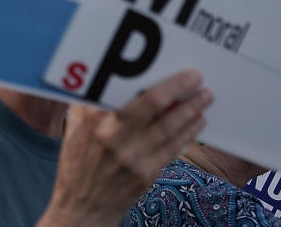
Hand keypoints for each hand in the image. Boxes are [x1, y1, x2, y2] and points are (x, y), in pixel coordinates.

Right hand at [39, 70, 212, 226]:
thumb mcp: (75, 127)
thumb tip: (105, 75)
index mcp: (94, 119)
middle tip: (197, 77)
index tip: (176, 72)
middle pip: (154, 105)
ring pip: (168, 127)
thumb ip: (89, 102)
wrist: (81, 209)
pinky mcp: (145, 175)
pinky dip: (188, 133)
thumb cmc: (77, 163)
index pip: (129, 92)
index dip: (160, 82)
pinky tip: (198, 122)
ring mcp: (131, 157)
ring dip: (191, 110)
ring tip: (205, 97)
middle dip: (179, 89)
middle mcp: (113, 136)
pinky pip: (172, 149)